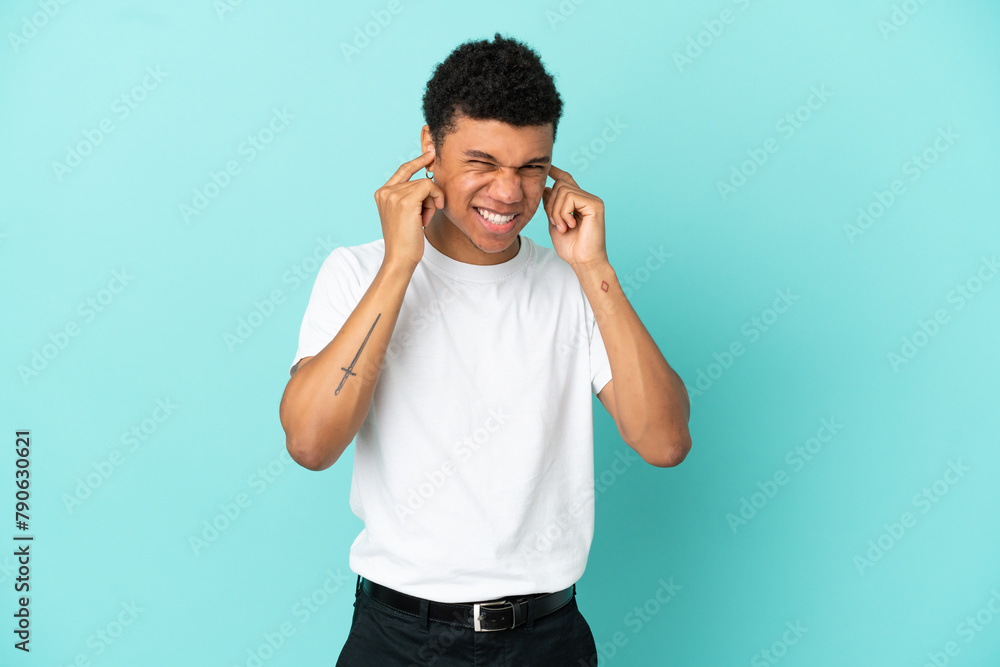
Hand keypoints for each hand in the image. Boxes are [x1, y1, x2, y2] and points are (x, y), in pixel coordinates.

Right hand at [375, 148, 443, 270]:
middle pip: (418, 180)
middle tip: (424, 218)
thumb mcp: (405, 214)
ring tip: (422, 221)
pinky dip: (435, 199)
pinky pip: (429, 187)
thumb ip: (410, 197)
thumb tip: (428, 180)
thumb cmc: (406, 241)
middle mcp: (385, 191)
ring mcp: (393, 194)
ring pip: (425, 185)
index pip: (403, 170)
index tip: (430, 153)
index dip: (418, 161)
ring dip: (431, 203)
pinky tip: (429, 216)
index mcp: (382, 193)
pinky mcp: (405, 200)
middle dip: (428, 199)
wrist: (400, 258)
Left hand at [542, 165, 607, 268]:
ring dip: (556, 211)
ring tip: (563, 227)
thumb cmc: (571, 247)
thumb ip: (551, 206)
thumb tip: (546, 187)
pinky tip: (570, 225)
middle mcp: (587, 198)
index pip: (566, 180)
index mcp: (578, 202)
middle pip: (559, 184)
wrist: (583, 261)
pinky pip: (571, 198)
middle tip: (555, 224)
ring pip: (562, 190)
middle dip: (550, 205)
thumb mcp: (555, 223)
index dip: (556, 172)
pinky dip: (564, 213)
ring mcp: (592, 200)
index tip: (547, 167)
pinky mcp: (595, 205)